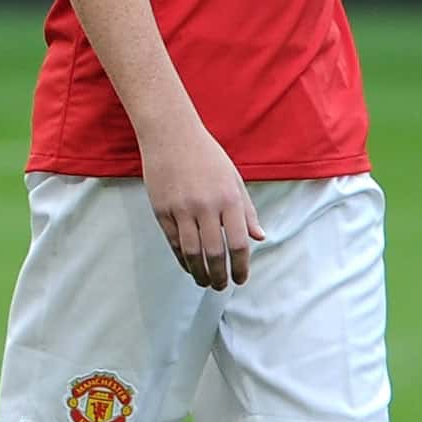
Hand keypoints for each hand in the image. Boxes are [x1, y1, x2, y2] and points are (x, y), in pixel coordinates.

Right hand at [140, 121, 264, 290]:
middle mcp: (206, 206)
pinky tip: (189, 266)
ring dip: (200, 272)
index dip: (241, 267)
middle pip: (215, 253)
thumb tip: (259, 238)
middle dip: (220, 276)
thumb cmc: (206, 154)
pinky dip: (182, 258)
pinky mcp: (162, 210)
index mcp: (229, 198)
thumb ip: (247, 211)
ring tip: (205, 282)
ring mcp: (181, 209)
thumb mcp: (234, 179)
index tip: (241, 279)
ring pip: (192, 252)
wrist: (170, 134)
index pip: (238, 243)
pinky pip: (174, 242)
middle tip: (221, 287)